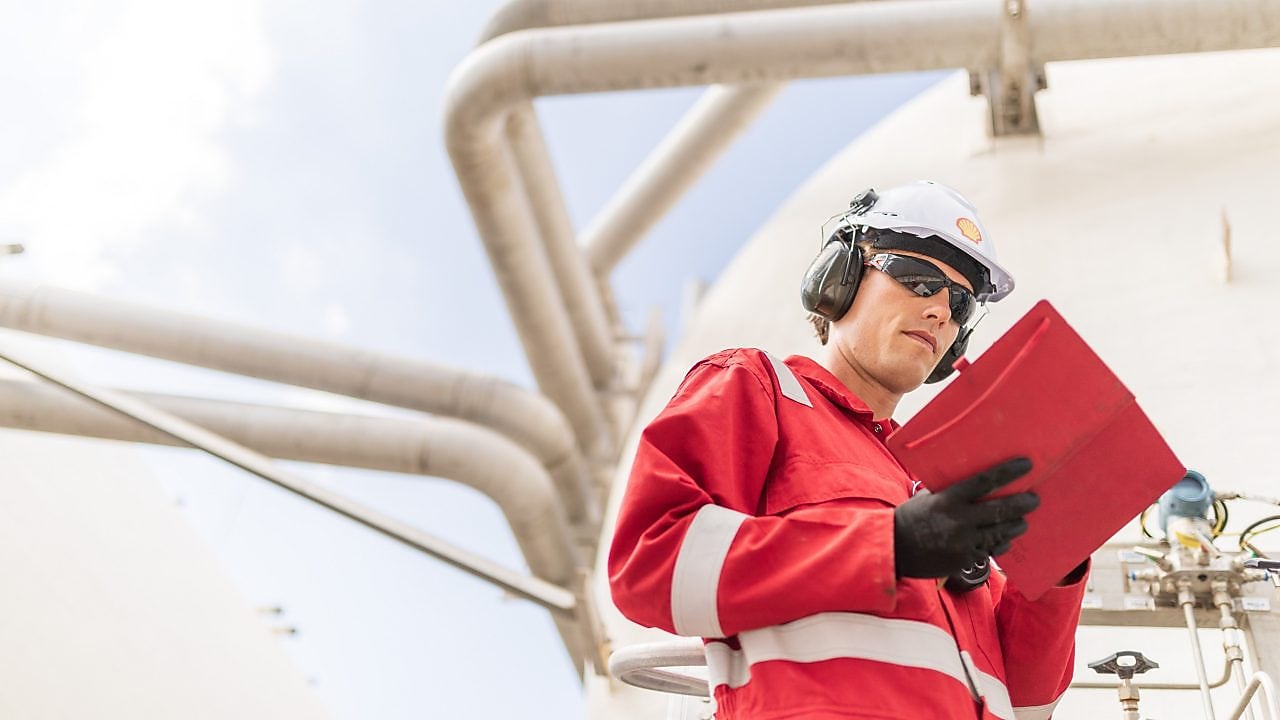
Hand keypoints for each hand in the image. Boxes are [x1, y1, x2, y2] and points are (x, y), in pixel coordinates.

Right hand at [893, 458, 1038, 578]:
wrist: (894, 549)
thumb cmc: (909, 518)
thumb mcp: (927, 498)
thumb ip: (949, 492)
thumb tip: (970, 482)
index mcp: (948, 499)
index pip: (984, 481)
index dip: (1008, 472)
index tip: (1026, 465)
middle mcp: (958, 519)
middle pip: (1000, 510)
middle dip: (1021, 504)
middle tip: (1034, 500)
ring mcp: (963, 542)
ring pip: (999, 533)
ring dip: (1014, 526)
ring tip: (1022, 521)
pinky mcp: (964, 560)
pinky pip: (989, 551)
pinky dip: (998, 544)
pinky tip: (1004, 540)